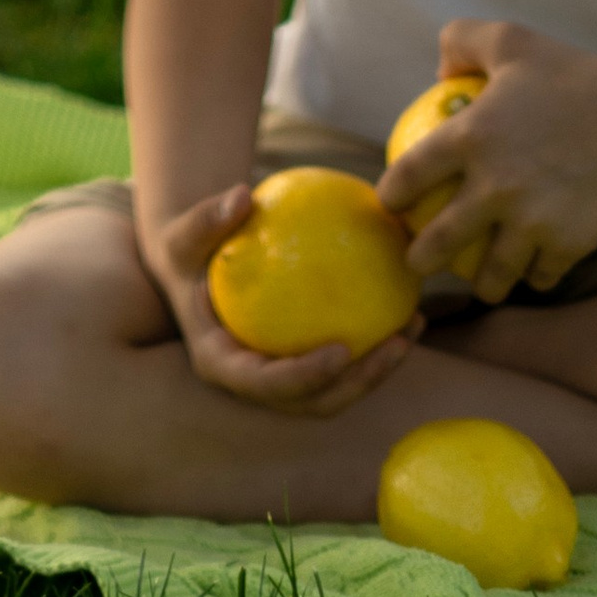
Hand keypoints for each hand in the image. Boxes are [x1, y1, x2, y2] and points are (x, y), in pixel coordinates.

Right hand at [150, 186, 419, 415]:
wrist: (193, 270)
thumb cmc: (187, 249)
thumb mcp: (184, 233)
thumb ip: (207, 218)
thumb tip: (241, 195)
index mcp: (220, 363)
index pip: (265, 385)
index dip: (305, 377)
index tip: (342, 350)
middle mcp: (253, 384)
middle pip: (314, 401)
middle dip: (360, 383)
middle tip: (397, 343)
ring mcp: (281, 381)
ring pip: (337, 390)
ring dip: (379, 370)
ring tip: (412, 327)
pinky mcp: (302, 366)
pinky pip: (344, 365)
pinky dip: (375, 346)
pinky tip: (406, 310)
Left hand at [379, 21, 596, 305]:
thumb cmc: (571, 74)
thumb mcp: (509, 38)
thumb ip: (461, 42)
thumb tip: (438, 73)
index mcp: (471, 137)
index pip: (409, 173)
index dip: (391, 194)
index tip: (391, 204)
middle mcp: (495, 187)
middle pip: (441, 241)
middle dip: (421, 260)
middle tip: (418, 263)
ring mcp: (532, 222)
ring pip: (493, 273)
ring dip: (483, 284)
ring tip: (481, 284)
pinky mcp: (567, 245)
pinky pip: (541, 273)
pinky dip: (534, 276)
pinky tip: (532, 273)